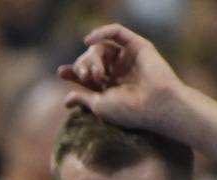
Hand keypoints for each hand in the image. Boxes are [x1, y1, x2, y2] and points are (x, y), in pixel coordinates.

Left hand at [58, 24, 184, 132]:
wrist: (155, 104)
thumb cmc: (128, 110)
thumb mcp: (98, 105)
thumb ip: (82, 98)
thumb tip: (66, 100)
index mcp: (108, 87)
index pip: (86, 76)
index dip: (73, 72)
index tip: (61, 72)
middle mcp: (118, 71)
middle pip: (91, 60)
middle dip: (83, 66)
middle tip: (85, 76)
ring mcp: (128, 58)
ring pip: (102, 48)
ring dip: (93, 57)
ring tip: (97, 73)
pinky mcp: (138, 46)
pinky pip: (117, 32)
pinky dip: (103, 32)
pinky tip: (88, 39)